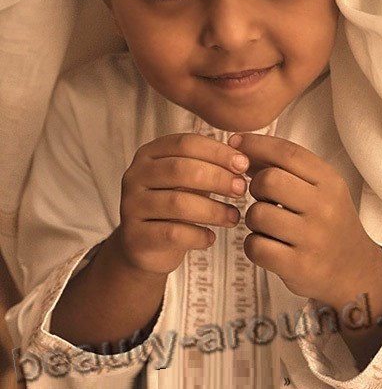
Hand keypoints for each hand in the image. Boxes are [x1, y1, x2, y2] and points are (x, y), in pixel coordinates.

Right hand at [117, 133, 248, 275]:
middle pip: (180, 169)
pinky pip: (172, 233)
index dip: (217, 152)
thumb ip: (209, 166)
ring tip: (234, 217)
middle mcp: (135, 175)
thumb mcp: (189, 180)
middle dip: (217, 178)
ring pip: (177, 203)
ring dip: (213, 210)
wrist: (145, 245)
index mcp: (149, 153)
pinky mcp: (135, 236)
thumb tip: (242, 160)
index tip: (243, 164)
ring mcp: (131, 206)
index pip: (185, 143)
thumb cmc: (175, 204)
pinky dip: (198, 235)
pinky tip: (211, 237)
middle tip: (241, 189)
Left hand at [228, 133, 381, 306]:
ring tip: (268, 224)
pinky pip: (256, 247)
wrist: (355, 270)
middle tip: (264, 197)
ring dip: (253, 219)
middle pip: (269, 180)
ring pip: (257, 215)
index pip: (287, 153)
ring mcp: (312, 238)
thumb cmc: (329, 222)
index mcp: (330, 181)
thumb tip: (243, 148)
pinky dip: (254, 245)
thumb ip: (286, 168)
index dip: (256, 144)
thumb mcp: (320, 188)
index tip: (236, 143)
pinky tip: (268, 244)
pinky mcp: (300, 267)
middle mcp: (324, 208)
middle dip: (256, 186)